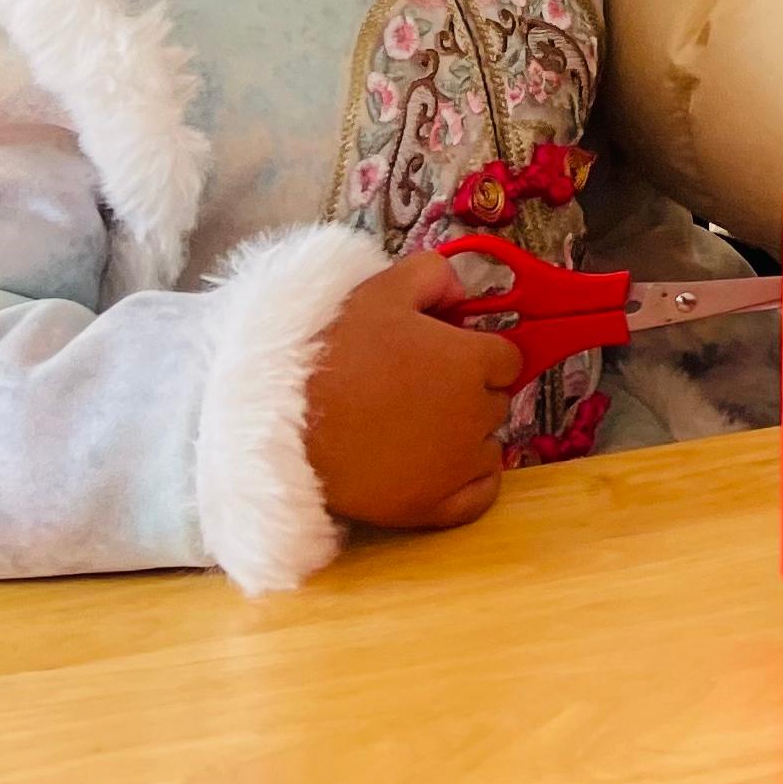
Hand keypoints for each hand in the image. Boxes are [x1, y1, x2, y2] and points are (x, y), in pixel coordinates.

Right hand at [301, 249, 532, 532]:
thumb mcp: (382, 290)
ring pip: (488, 446)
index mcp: (473, 362)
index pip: (507, 359)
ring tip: (413, 427)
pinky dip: (468, 484)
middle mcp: (477, 415)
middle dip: (468, 392)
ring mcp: (455, 466)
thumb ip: (433, 275)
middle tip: (419, 389)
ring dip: (466, 437)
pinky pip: (478, 497)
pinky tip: (439, 468)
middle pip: (495, 401)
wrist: (276, 420)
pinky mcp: (430, 508)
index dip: (476, 354)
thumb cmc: (330, 351)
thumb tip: (460, 290)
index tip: (443, 356)